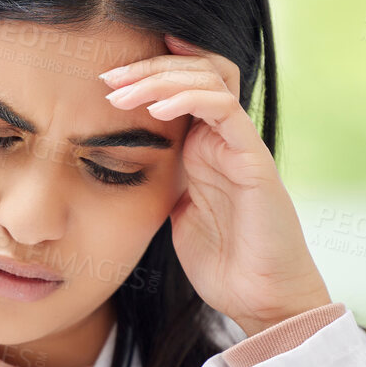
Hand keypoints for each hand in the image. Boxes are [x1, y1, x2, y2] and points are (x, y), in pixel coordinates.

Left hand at [101, 34, 330, 335]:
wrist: (260, 299)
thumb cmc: (222, 263)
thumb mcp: (174, 213)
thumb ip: (159, 182)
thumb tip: (120, 166)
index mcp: (204, 147)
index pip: (184, 85)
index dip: (149, 71)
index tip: (105, 77)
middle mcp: (224, 138)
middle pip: (196, 71)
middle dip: (148, 67)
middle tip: (107, 76)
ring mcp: (241, 145)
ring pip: (211, 80)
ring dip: (162, 78)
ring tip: (122, 91)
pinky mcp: (254, 160)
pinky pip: (225, 111)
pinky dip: (189, 100)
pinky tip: (157, 109)